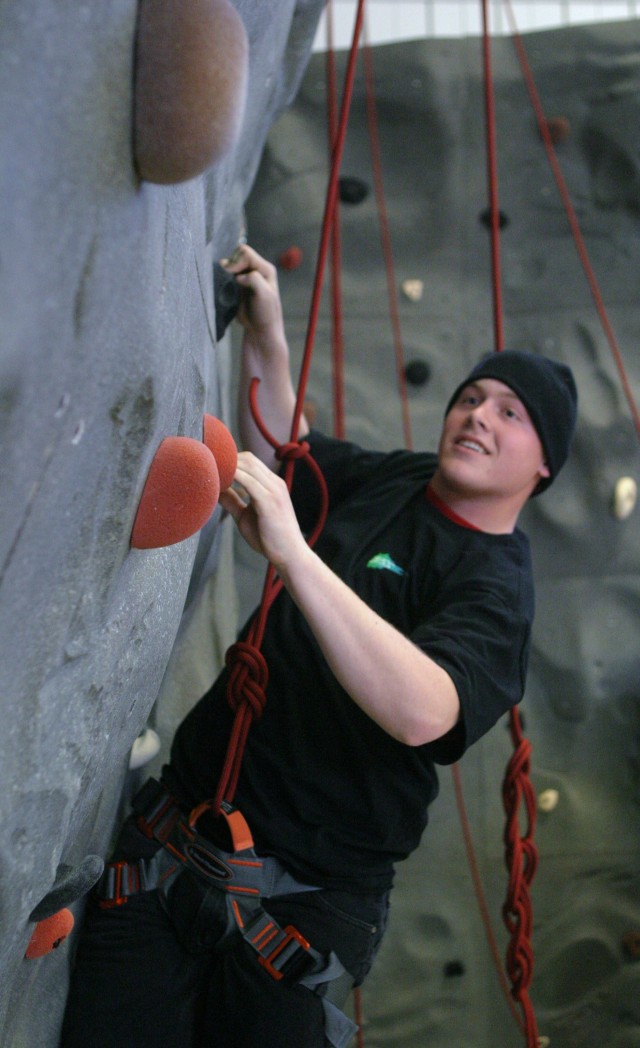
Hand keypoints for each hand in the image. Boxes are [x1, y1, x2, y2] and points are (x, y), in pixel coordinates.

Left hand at [219, 451, 306, 571]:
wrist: (290, 556)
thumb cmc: (270, 538)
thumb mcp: (245, 516)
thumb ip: (233, 501)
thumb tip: (215, 490)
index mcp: (272, 484)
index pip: (250, 461)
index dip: (230, 460)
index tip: (211, 464)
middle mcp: (274, 483)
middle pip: (248, 459)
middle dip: (226, 459)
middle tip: (206, 465)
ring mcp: (274, 491)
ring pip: (248, 466)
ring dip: (228, 466)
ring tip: (210, 470)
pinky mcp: (269, 502)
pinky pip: (249, 482)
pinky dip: (233, 477)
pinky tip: (219, 482)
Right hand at [220, 244, 283, 339]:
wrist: (259, 329)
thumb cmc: (265, 313)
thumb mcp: (264, 295)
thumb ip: (254, 280)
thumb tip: (238, 276)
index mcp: (265, 268)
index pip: (245, 253)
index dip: (236, 261)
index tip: (234, 276)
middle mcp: (256, 269)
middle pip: (238, 253)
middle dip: (231, 263)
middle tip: (230, 278)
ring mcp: (246, 276)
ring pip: (231, 262)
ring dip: (226, 270)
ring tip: (228, 283)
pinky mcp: (237, 284)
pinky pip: (227, 273)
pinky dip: (223, 277)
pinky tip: (225, 286)